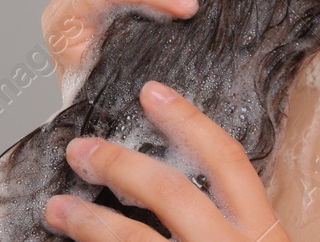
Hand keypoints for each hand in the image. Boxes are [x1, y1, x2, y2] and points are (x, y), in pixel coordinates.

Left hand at [43, 81, 289, 241]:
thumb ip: (234, 222)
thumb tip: (185, 185)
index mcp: (262, 227)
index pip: (226, 159)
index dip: (189, 121)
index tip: (152, 92)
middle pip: (173, 192)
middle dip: (121, 166)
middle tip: (82, 151)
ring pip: (135, 239)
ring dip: (89, 221)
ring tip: (58, 207)